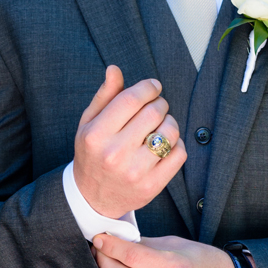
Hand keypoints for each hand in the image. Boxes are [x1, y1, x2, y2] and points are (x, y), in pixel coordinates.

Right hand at [70, 65, 185, 218]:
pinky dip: (177, 144)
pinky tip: (165, 144)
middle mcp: (114, 153)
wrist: (92, 198)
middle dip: (160, 103)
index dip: (147, 87)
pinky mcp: (152, 185)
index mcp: (96, 135)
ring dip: (170, 123)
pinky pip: (179, 154)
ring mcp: (135, 171)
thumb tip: (114, 69)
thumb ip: (104, 96)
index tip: (153, 86)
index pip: (130, 99)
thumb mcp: (88, 124)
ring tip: (160, 126)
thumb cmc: (92, 154)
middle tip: (157, 106)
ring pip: (170, 132)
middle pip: (153, 112)